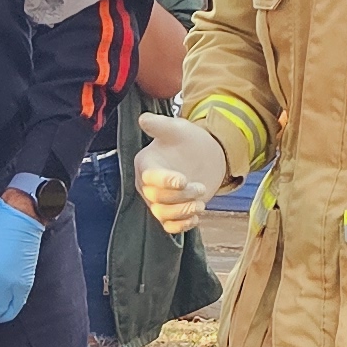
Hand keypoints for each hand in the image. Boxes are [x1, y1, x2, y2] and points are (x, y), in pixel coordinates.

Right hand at [133, 114, 222, 232]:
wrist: (203, 155)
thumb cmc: (186, 140)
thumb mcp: (176, 128)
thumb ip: (160, 124)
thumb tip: (143, 119)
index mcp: (146, 165)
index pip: (149, 178)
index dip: (165, 181)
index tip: (182, 180)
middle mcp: (148, 186)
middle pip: (157, 199)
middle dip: (180, 197)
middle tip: (200, 188)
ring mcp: (159, 201)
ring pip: (163, 215)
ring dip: (183, 212)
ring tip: (201, 203)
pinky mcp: (171, 213)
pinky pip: (170, 227)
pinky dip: (183, 226)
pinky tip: (196, 217)